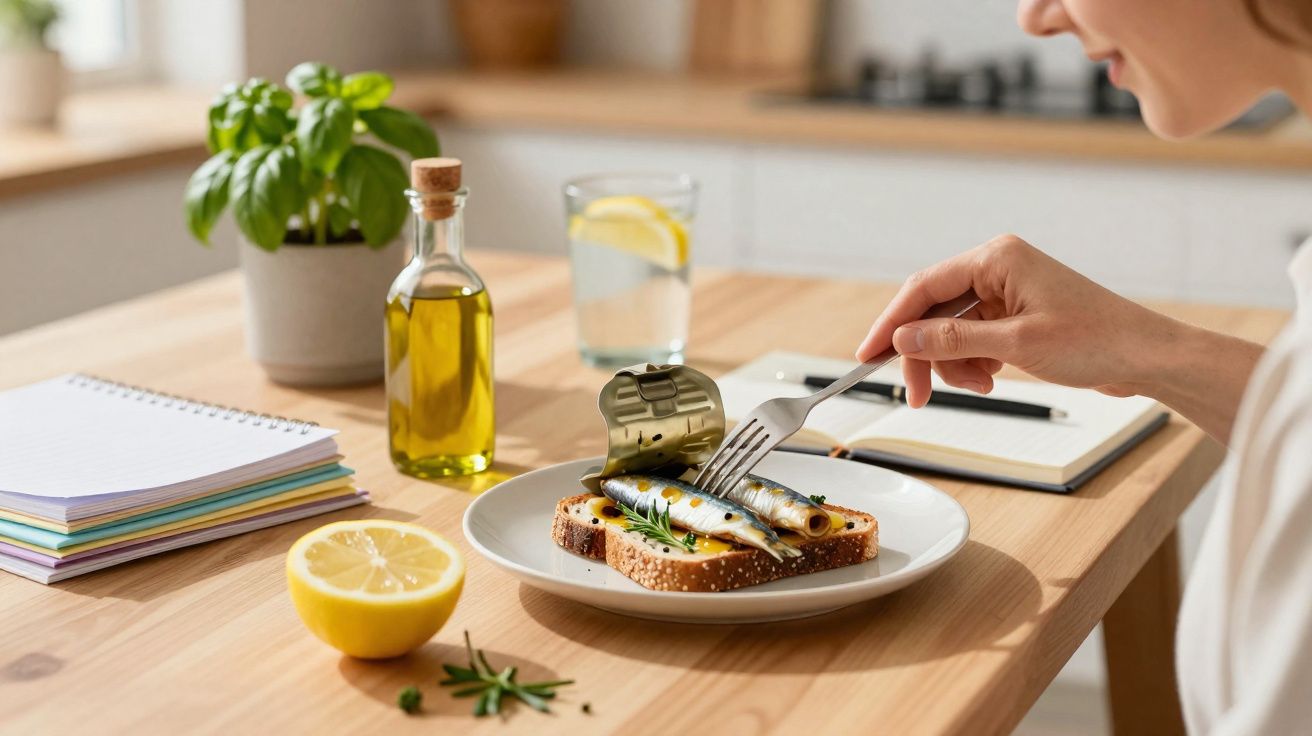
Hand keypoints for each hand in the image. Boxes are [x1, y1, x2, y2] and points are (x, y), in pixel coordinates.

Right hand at [855, 235, 1188, 406]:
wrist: (1146, 357)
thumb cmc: (1096, 341)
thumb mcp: (1016, 344)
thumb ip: (952, 341)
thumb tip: (901, 339)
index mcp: (997, 258)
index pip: (923, 288)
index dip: (890, 323)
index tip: (867, 355)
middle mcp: (998, 268)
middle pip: (933, 311)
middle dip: (923, 354)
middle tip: (916, 394)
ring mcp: (1007, 291)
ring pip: (951, 330)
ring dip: (954, 364)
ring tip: (980, 385)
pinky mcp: (1015, 314)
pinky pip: (973, 338)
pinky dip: (973, 363)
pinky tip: (992, 377)